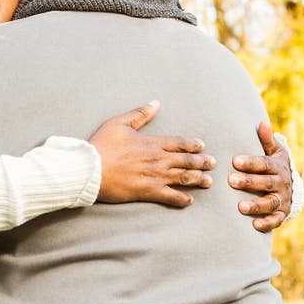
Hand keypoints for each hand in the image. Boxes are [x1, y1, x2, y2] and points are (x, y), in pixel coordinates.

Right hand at [89, 101, 215, 204]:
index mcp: (152, 142)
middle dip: (202, 162)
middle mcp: (158, 159)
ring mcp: (155, 176)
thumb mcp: (120, 123)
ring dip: (198, 179)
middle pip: (186, 160)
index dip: (193, 144)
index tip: (202, 146)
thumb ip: (140, 114)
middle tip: (213, 163)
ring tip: (208, 181)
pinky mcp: (148, 192)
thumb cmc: (103, 145)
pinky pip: (171, 197)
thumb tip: (155, 103)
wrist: (91, 169)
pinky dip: (182, 199)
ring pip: (183, 178)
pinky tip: (189, 200)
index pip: (179, 142)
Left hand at [229, 121, 291, 231]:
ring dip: (256, 205)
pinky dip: (266, 223)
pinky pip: (275, 220)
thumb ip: (267, 140)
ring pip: (270, 202)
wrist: (292, 187)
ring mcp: (282, 199)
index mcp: (277, 166)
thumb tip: (261, 122)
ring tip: (240, 206)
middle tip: (231, 181)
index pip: (264, 164)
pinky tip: (254, 225)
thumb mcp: (275, 151)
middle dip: (249, 182)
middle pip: (266, 183)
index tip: (235, 161)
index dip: (250, 162)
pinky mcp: (281, 214)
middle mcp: (282, 183)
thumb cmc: (276, 165)